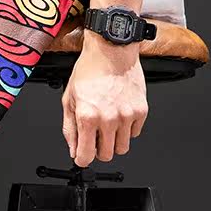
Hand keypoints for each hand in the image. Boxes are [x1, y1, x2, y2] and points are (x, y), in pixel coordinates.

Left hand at [61, 33, 148, 165]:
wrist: (111, 51)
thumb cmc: (89, 72)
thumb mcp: (69, 101)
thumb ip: (70, 130)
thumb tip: (74, 150)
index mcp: (88, 118)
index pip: (86, 156)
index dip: (82, 159)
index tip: (82, 156)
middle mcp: (109, 119)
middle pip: (107, 156)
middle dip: (99, 151)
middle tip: (95, 138)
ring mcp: (127, 115)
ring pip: (122, 148)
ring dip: (114, 141)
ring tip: (107, 126)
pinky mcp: (141, 110)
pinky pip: (135, 133)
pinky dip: (127, 130)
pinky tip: (119, 115)